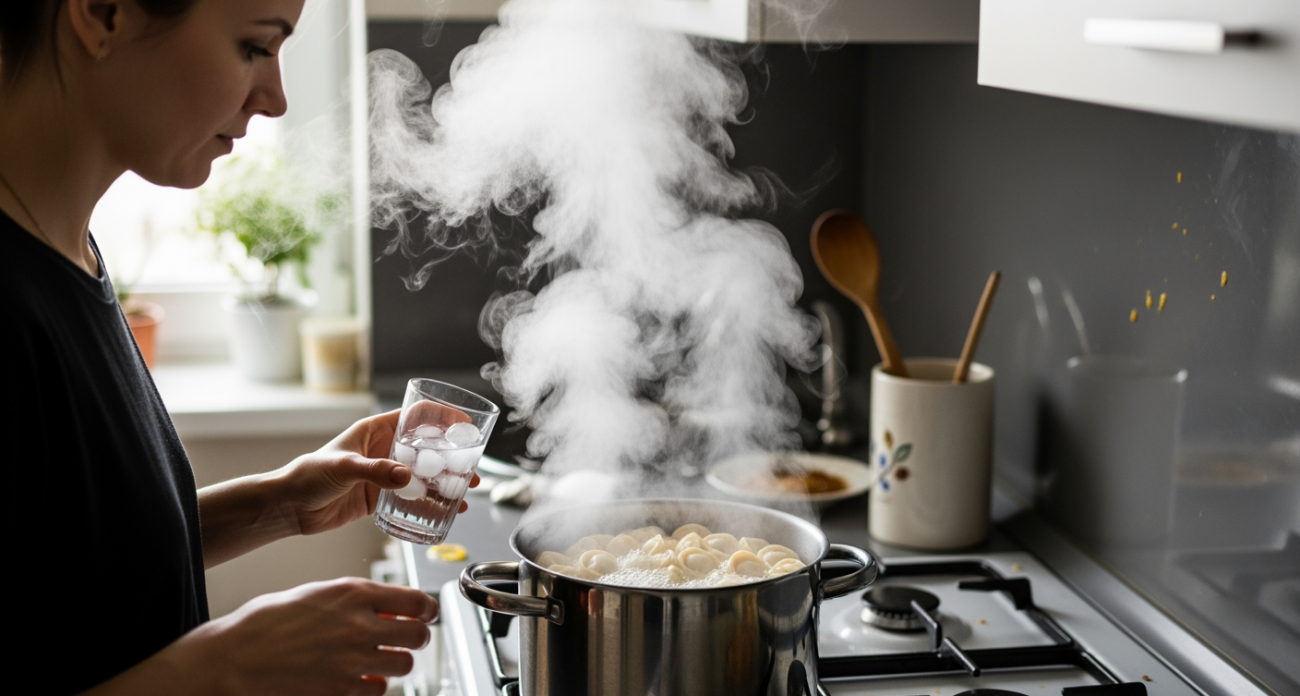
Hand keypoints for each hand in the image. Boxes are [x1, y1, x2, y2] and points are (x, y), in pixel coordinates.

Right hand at [183, 578, 436, 695]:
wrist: (233, 660)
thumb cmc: (264, 624)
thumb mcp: (314, 594)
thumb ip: (352, 598)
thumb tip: (383, 604)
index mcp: (353, 594)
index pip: (415, 600)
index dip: (427, 608)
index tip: (426, 613)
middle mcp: (360, 626)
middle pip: (418, 636)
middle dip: (416, 637)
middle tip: (408, 638)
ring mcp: (353, 661)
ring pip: (404, 665)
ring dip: (396, 663)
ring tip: (379, 660)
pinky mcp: (342, 691)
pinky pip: (378, 690)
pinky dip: (373, 685)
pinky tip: (357, 678)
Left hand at [276, 410, 479, 535]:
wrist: (291, 507)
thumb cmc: (309, 475)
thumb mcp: (344, 466)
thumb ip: (375, 471)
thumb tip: (405, 475)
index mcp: (377, 431)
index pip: (416, 416)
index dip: (443, 418)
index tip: (465, 425)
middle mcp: (385, 450)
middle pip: (428, 448)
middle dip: (453, 456)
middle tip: (473, 466)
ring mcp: (385, 475)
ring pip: (425, 475)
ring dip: (447, 481)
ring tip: (467, 491)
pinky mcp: (382, 498)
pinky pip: (413, 498)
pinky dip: (432, 503)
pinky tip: (446, 510)